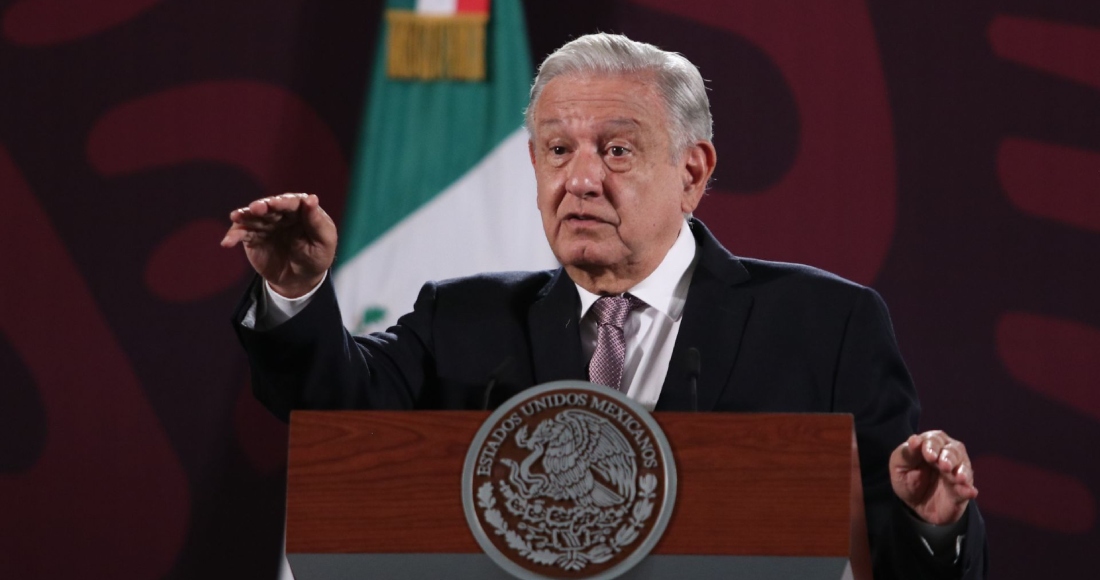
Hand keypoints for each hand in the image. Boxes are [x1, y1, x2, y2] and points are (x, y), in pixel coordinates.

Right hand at [220, 193, 336, 297]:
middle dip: (262, 206)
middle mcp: (281, 214)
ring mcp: (265, 224)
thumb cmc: (317, 257)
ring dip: (244, 216)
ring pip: (253, 217)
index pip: (291, 202)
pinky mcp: (253, 237)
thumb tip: (312, 198)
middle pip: (269, 206)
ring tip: (236, 217)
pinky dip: (234, 236)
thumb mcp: (325, 241)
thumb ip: (317, 221)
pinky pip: (242, 234)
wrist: (301, 279)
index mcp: (301, 211)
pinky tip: (228, 242)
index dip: (283, 202)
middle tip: (256, 208)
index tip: (275, 203)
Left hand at [889, 430, 977, 524]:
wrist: (915, 506)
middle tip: (944, 465)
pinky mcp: (963, 491)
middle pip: (952, 450)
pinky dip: (968, 489)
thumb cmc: (907, 479)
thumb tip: (914, 439)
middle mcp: (947, 455)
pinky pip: (967, 489)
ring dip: (961, 471)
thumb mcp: (899, 466)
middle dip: (948, 457)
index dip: (932, 446)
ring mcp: (957, 473)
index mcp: (930, 445)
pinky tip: (970, 491)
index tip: (929, 455)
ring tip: (959, 478)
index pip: (934, 440)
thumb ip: (906, 453)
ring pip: (963, 466)